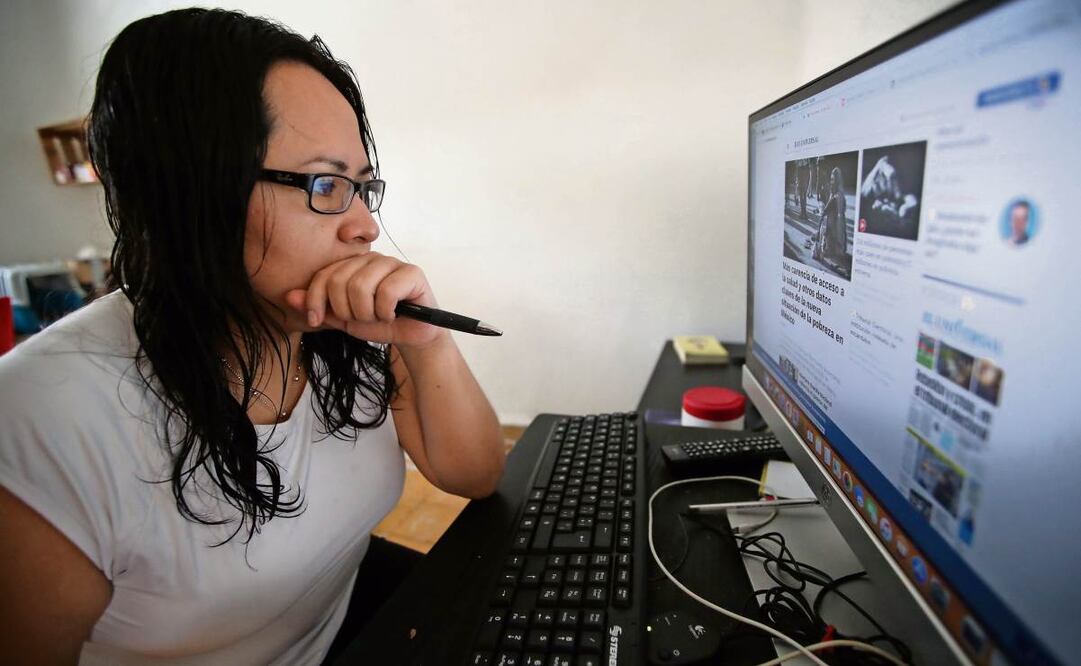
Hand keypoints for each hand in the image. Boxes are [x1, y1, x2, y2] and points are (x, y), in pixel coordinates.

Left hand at [284, 252, 443, 347]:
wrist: (412, 336)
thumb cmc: (379, 324)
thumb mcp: (342, 319)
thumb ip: (319, 308)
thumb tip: (289, 296)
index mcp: (352, 265)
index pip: (323, 275)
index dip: (315, 300)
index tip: (315, 321)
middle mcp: (371, 258)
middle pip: (340, 281)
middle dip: (346, 311)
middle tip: (361, 320)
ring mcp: (392, 263)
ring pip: (362, 286)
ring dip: (367, 313)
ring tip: (377, 318)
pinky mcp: (412, 272)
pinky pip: (387, 291)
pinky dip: (386, 312)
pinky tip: (393, 315)